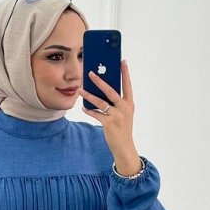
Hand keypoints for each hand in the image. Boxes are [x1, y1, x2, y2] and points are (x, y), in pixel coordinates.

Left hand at [81, 59, 141, 174]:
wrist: (124, 146)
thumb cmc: (122, 128)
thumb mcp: (124, 114)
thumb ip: (116, 103)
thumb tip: (102, 91)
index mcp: (129, 104)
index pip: (127, 85)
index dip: (125, 73)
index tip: (122, 62)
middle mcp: (124, 108)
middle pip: (110, 90)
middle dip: (99, 81)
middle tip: (90, 73)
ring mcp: (117, 116)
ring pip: (100, 101)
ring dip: (88, 95)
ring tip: (80, 90)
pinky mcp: (109, 123)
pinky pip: (95, 113)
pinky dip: (89, 110)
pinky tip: (84, 107)